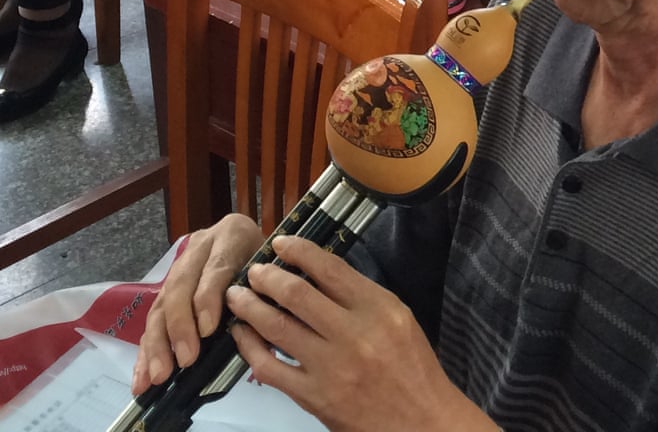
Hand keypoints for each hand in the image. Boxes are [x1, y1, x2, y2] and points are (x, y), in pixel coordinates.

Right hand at [132, 213, 265, 393]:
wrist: (264, 253)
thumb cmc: (276, 268)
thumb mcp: (276, 273)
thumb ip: (265, 296)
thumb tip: (252, 330)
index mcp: (233, 235)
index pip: (216, 267)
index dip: (208, 298)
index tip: (207, 330)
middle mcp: (201, 246)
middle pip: (181, 285)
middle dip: (180, 326)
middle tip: (186, 360)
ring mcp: (180, 266)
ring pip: (162, 304)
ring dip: (158, 344)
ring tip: (158, 376)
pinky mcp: (168, 288)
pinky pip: (154, 319)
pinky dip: (147, 350)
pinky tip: (141, 377)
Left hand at [225, 236, 486, 431]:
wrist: (420, 422)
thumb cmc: (412, 368)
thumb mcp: (399, 320)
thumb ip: (361, 297)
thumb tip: (316, 274)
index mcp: (379, 310)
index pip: (330, 269)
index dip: (299, 252)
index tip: (280, 244)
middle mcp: (354, 335)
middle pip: (296, 294)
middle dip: (266, 277)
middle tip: (253, 271)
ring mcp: (330, 368)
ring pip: (276, 327)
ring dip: (250, 307)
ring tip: (237, 296)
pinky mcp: (313, 397)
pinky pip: (269, 367)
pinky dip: (249, 347)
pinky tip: (242, 335)